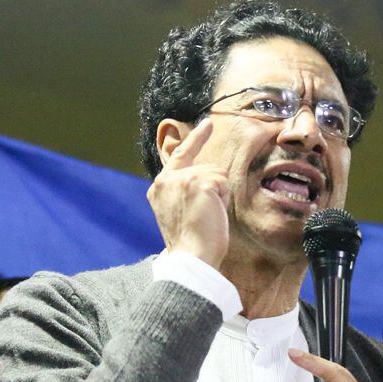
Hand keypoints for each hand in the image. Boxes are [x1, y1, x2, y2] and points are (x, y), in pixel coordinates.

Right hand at [147, 118, 229, 267]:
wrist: (191, 258)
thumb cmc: (190, 242)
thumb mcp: (179, 211)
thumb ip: (186, 190)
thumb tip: (210, 178)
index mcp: (159, 187)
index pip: (180, 155)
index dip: (196, 138)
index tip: (207, 123)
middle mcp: (166, 179)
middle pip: (207, 168)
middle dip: (214, 190)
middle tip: (204, 216)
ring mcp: (182, 179)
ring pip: (217, 174)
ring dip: (219, 195)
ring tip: (206, 216)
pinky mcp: (199, 181)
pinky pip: (223, 182)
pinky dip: (223, 199)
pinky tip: (211, 213)